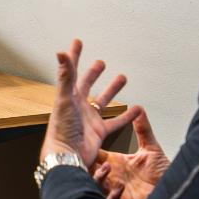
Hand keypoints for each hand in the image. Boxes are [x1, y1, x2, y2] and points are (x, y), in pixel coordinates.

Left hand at [40, 38, 142, 166]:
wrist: (68, 156)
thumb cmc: (62, 129)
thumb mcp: (64, 99)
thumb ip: (65, 76)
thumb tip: (60, 52)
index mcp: (69, 96)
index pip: (71, 71)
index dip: (74, 56)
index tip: (77, 42)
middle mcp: (78, 106)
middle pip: (87, 84)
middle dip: (93, 73)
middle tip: (101, 63)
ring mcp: (89, 118)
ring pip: (103, 101)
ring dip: (112, 90)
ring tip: (123, 77)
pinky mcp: (99, 131)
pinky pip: (116, 121)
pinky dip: (127, 116)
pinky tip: (138, 108)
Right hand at [92, 112, 168, 198]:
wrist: (173, 189)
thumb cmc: (162, 172)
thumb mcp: (151, 147)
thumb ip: (143, 129)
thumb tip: (139, 108)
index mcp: (117, 163)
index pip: (98, 155)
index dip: (90, 149)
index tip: (84, 140)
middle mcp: (114, 176)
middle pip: (92, 169)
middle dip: (88, 163)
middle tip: (87, 154)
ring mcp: (116, 190)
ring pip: (98, 185)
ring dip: (99, 177)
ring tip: (106, 167)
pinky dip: (114, 194)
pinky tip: (121, 186)